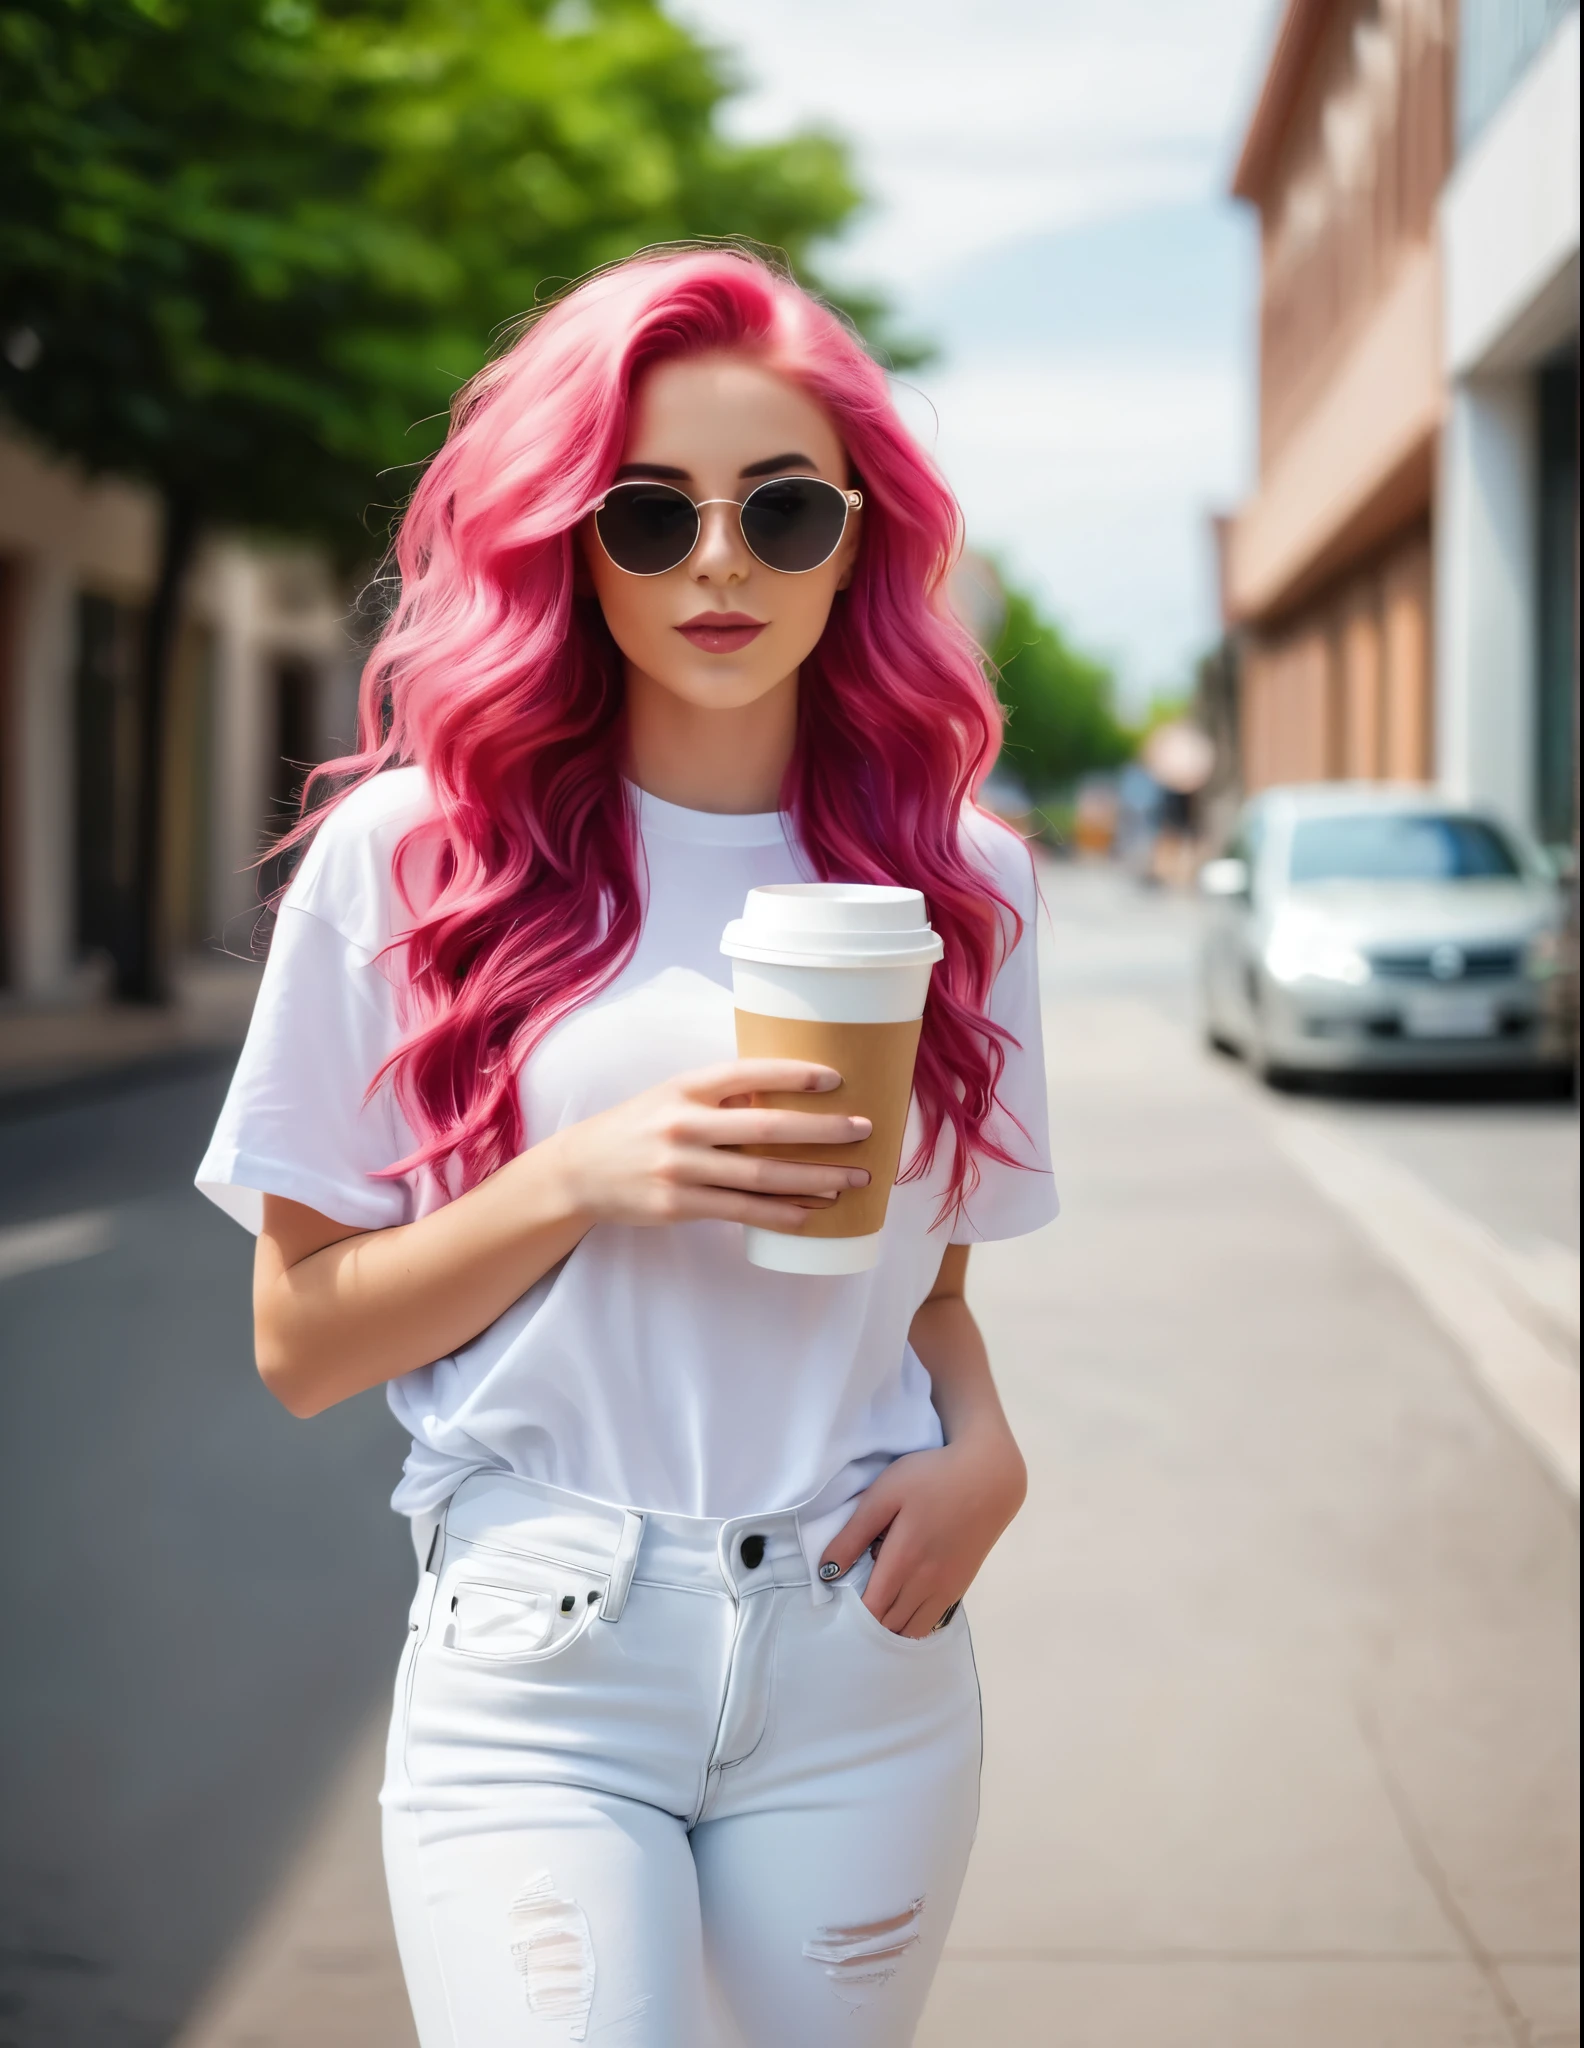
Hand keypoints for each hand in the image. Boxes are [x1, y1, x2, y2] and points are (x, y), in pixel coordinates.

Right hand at [549, 1060, 870, 1233]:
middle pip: (766, 1128)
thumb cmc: (640, 1126)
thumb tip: (786, 1095)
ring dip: (815, 1178)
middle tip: (864, 1131)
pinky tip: (812, 1212)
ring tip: (854, 1179)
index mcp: (685, 1087)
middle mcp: (683, 1125)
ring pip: (761, 1176)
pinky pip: (741, 1211)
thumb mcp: (672, 1096)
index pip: (747, 1073)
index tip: (835, 1077)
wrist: (581, 1171)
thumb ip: (721, 1096)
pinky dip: (781, 1213)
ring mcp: (680, 1168)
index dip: (793, 1074)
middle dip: (822, 1131)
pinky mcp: (678, 1206)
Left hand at [820, 1430, 1027, 1637]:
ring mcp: (946, 1589)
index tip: (837, 1603)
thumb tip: (827, 1572)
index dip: (850, 1616)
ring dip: (891, 1625)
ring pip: (911, 1629)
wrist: (989, 1477)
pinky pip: (931, 1621)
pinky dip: (912, 1622)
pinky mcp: (960, 1587)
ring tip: (879, 1599)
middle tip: (854, 1598)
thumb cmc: (931, 1478)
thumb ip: (853, 1535)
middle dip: (867, 1621)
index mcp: (903, 1561)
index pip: (871, 1611)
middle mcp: (926, 1584)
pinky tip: (903, 1601)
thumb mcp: (885, 1495)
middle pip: (889, 1625)